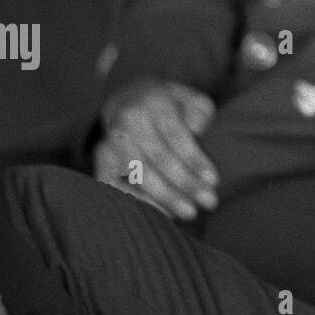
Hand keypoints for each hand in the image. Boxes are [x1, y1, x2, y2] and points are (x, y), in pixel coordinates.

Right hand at [94, 79, 218, 220]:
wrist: (131, 101)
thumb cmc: (172, 106)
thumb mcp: (191, 99)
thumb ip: (199, 112)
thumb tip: (197, 130)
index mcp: (153, 103)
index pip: (176, 136)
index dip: (195, 160)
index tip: (214, 181)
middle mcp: (127, 122)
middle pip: (157, 158)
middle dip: (184, 184)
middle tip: (209, 202)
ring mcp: (109, 143)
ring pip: (137, 175)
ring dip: (164, 197)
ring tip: (189, 213)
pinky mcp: (101, 162)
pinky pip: (116, 187)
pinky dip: (137, 202)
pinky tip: (161, 214)